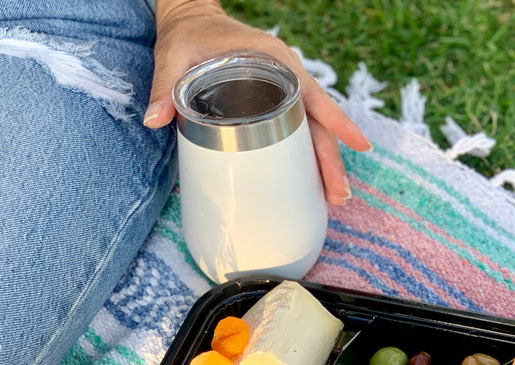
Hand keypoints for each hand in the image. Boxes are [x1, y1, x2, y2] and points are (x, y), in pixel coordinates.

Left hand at [144, 0, 370, 204]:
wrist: (191, 19)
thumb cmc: (188, 35)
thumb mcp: (175, 57)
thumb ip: (165, 88)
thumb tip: (154, 120)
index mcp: (273, 60)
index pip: (313, 96)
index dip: (337, 121)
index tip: (360, 146)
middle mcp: (287, 73)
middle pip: (319, 122)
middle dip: (332, 159)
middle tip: (339, 195)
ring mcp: (285, 87)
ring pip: (314, 128)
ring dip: (326, 161)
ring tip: (333, 196)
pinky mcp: (278, 98)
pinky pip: (301, 126)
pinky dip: (310, 153)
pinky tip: (313, 178)